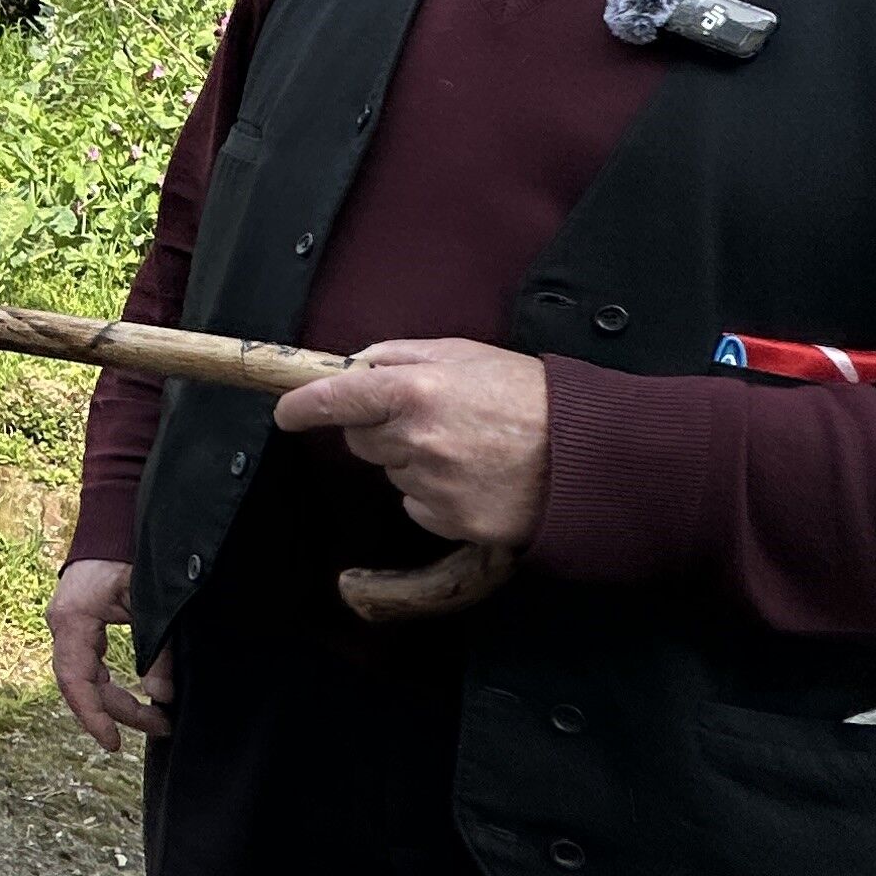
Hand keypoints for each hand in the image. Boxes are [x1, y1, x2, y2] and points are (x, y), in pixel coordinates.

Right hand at [50, 559, 170, 754]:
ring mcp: (69, 628)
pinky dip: (110, 687)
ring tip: (155, 718)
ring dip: (118, 702)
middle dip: (120, 712)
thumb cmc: (129, 557)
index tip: (113, 743)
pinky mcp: (80, 627)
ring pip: (87, 680)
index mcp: (72, 620)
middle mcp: (62, 627)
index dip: (94, 716)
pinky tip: (135, 698)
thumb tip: (162, 697)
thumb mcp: (149, 603)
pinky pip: (90, 667)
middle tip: (161, 726)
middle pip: (83, 686)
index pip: (76, 681)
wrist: (113, 525)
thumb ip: (158, 649)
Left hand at [273, 337, 549, 548]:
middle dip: (381, 429)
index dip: (302, 405)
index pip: (334, 398)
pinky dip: (436, 495)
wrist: (588, 454)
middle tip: (434, 418)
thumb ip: (401, 356)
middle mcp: (417, 440)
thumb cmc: (528, 396)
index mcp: (414, 391)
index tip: (287, 411)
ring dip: (414, 461)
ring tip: (468, 446)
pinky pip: (418, 506)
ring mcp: (434, 484)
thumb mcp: (465, 354)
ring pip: (392, 473)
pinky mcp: (452, 521)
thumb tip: (354, 365)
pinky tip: (474, 477)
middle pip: (361, 440)